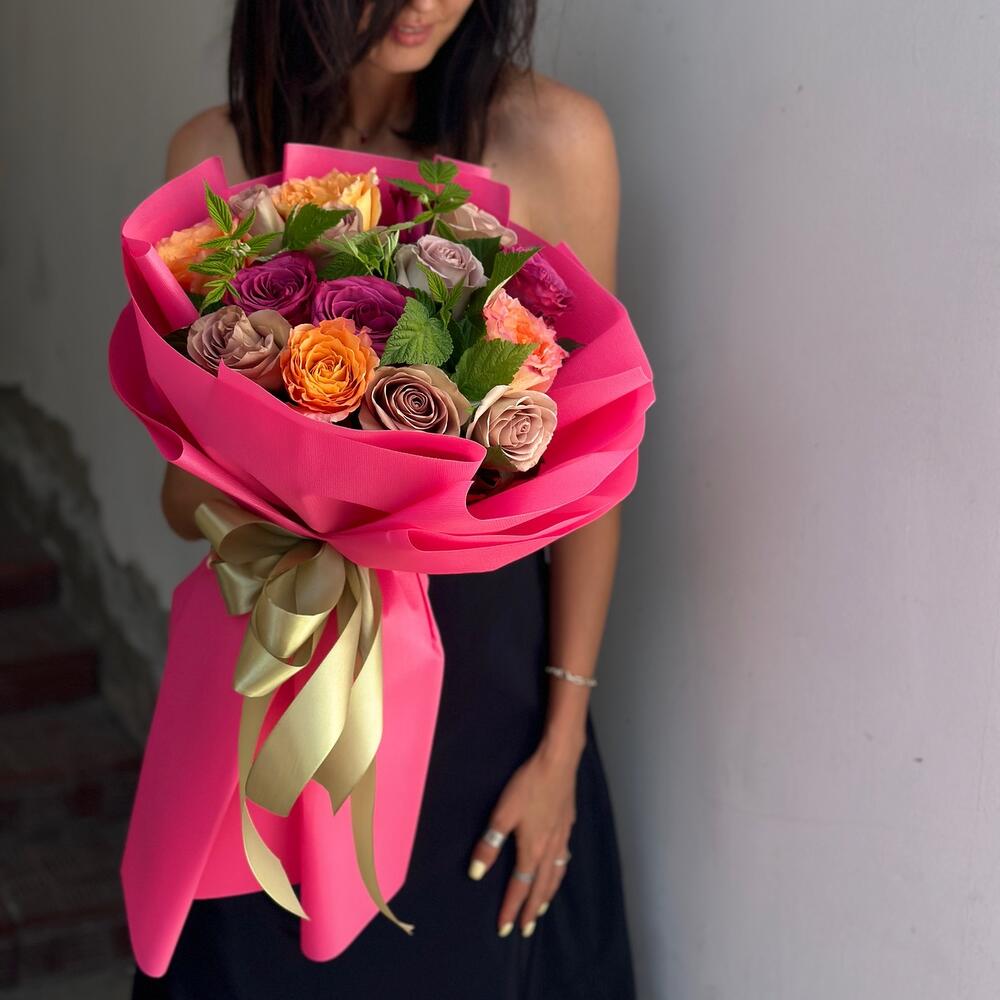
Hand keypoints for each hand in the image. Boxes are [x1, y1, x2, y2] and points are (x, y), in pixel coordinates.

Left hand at [467, 739, 581, 936]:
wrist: (558, 763)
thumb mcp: (502, 814)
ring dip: (547, 895)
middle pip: (541, 887)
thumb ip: (489, 844)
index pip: (520, 887)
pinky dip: (559, 873)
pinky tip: (559, 868)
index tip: (505, 928)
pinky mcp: (568, 825)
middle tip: (525, 930)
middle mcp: (549, 849)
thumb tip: (476, 874)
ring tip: (541, 908)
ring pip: (555, 875)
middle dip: (532, 910)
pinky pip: (564, 859)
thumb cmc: (528, 786)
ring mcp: (561, 837)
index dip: (512, 908)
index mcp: (532, 849)